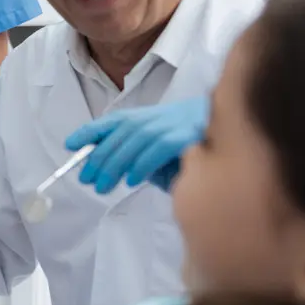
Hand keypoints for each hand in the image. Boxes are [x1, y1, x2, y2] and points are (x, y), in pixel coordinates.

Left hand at [65, 96, 208, 193]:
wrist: (234, 132)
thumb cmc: (191, 148)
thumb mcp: (156, 151)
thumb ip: (134, 155)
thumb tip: (106, 168)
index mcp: (146, 118)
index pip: (112, 121)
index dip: (90, 131)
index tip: (70, 145)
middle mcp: (157, 117)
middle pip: (119, 134)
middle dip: (99, 158)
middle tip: (87, 180)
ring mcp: (173, 123)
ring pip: (135, 140)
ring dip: (115, 165)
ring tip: (103, 187)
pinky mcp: (189, 134)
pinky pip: (158, 147)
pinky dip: (142, 163)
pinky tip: (133, 180)